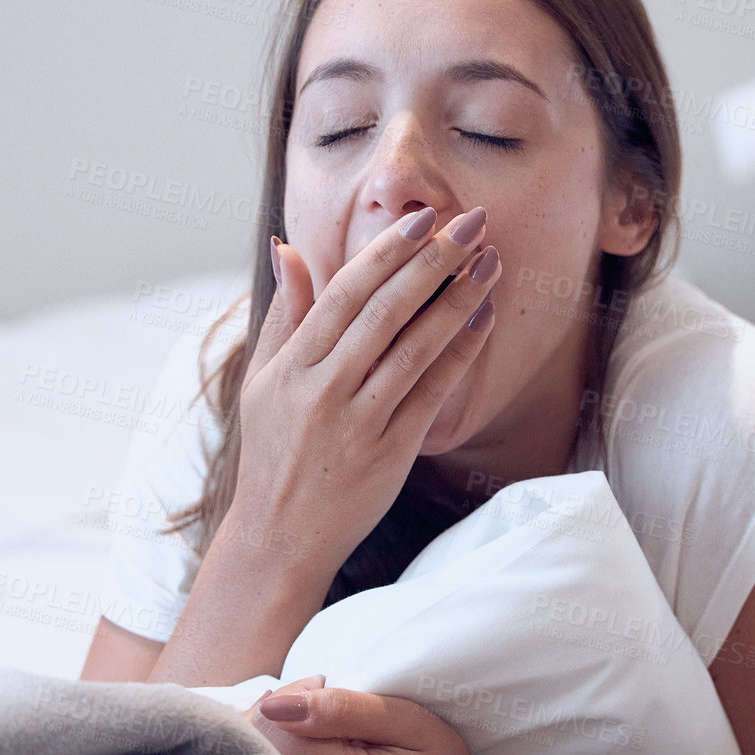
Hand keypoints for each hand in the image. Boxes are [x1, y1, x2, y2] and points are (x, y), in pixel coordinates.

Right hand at [229, 205, 501, 582]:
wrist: (280, 536)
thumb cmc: (274, 451)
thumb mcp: (264, 380)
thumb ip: (286, 314)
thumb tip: (290, 248)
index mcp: (292, 366)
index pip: (344, 294)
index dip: (386, 252)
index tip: (423, 218)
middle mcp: (324, 390)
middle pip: (385, 312)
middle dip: (432, 261)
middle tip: (471, 222)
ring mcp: (359, 422)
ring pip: (415, 348)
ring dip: (457, 300)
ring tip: (490, 262)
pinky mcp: (391, 451)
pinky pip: (432, 393)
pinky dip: (460, 353)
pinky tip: (484, 319)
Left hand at [243, 674, 539, 754]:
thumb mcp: (405, 722)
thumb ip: (343, 710)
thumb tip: (274, 704)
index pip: (266, 720)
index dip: (292, 692)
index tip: (327, 686)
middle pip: (250, 733)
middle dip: (280, 705)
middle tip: (324, 699)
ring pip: (251, 745)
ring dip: (276, 723)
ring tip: (319, 722)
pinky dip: (276, 740)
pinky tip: (305, 739)